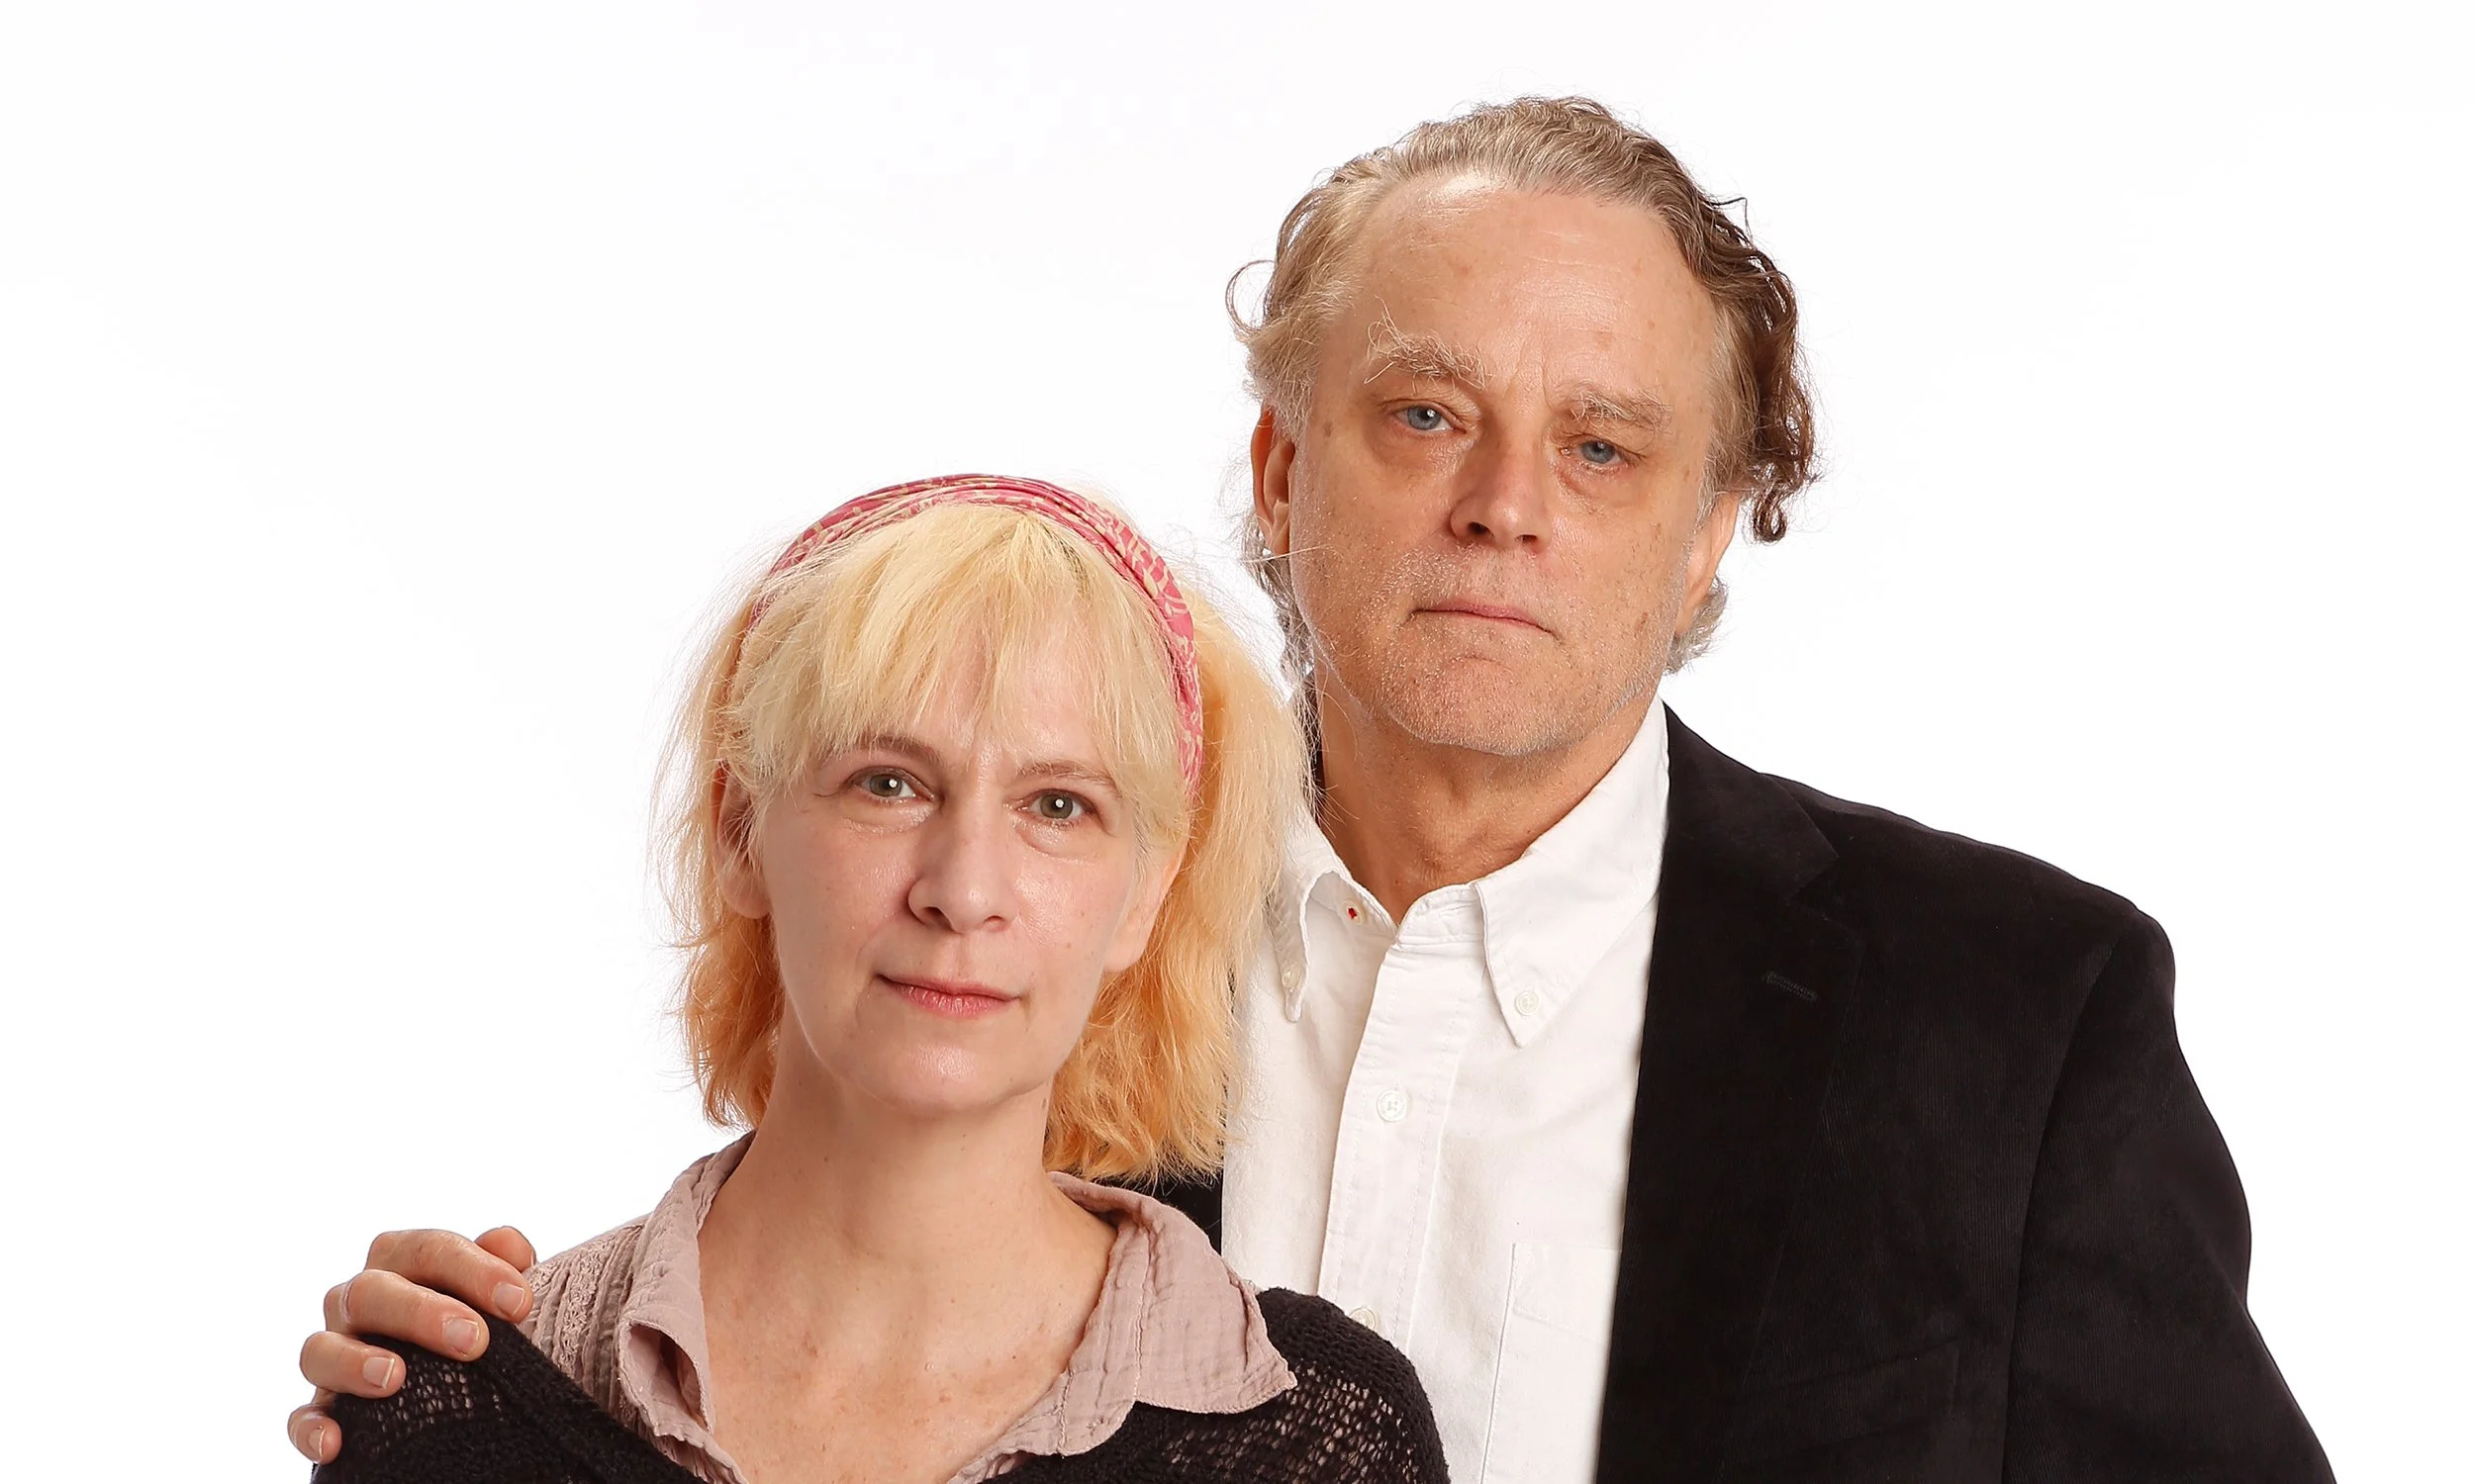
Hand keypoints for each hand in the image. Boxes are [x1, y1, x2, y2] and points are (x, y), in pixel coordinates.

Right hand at [287, 1226, 536, 1463]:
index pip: (428, 1250)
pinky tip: (335, 1443)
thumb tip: (510, 1247)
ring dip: (353, 1361)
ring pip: (320, 1349)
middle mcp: (359, 1300)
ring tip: (394, 1378)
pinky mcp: (323, 1407)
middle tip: (474, 1340)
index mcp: (402, 1261)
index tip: (519, 1303)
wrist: (459, 1382)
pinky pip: (301, 1417)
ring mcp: (334, 1352)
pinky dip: (312, 1428)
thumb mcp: (496, 1292)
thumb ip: (503, 1263)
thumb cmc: (480, 1320)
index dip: (475, 1270)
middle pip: (371, 1292)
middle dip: (422, 1313)